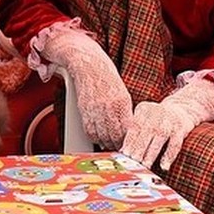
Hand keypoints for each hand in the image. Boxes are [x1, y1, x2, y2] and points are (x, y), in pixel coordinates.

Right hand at [38, 25, 132, 150]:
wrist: (88, 65)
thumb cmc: (107, 79)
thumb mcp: (123, 94)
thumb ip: (126, 113)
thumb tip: (129, 131)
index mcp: (121, 102)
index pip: (127, 131)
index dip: (128, 141)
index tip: (130, 145)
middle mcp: (108, 107)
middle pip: (115, 136)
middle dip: (118, 144)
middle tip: (120, 148)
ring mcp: (94, 109)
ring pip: (102, 136)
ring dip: (106, 143)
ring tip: (110, 144)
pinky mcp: (84, 111)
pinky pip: (89, 131)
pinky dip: (95, 137)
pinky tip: (99, 137)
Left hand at [121, 78, 213, 170]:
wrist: (181, 110)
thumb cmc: (156, 120)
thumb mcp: (144, 119)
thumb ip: (134, 132)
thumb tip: (121, 152)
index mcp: (144, 109)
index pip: (135, 126)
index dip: (129, 141)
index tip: (123, 154)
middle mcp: (157, 112)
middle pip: (146, 131)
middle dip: (138, 148)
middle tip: (132, 162)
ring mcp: (170, 120)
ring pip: (160, 137)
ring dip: (151, 153)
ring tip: (144, 166)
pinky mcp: (182, 128)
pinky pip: (176, 144)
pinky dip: (169, 156)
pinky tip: (164, 167)